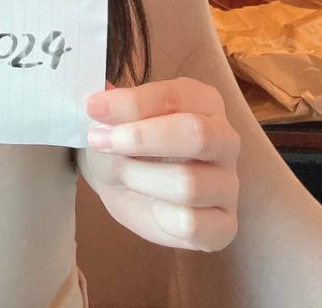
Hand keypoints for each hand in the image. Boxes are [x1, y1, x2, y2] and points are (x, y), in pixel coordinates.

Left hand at [83, 76, 239, 250]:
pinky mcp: (224, 225)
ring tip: (123, 173)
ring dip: (141, 178)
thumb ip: (114, 107)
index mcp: (203, 100)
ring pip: (189, 184)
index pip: (173, 96)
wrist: (123, 182)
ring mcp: (229, 184)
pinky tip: (153, 207)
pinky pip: (192, 224)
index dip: (131, 103)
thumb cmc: (126, 141)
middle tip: (100, 141)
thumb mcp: (116, 117)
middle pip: (195, 135)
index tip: (93, 108)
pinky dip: (161, 217)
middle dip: (140, 139)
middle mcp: (225, 139)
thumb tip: (100, 103)